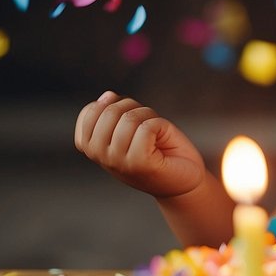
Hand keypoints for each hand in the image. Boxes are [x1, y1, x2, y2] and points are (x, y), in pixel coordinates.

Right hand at [74, 91, 205, 198]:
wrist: (185, 180)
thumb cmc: (158, 150)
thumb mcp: (131, 127)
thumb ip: (115, 113)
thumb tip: (108, 95)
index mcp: (92, 147)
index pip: (90, 112)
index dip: (116, 105)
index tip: (131, 122)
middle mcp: (101, 157)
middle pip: (110, 111)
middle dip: (134, 109)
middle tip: (147, 130)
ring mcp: (118, 161)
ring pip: (130, 118)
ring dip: (150, 118)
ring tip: (155, 138)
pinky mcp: (139, 163)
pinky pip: (148, 127)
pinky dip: (161, 127)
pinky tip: (162, 144)